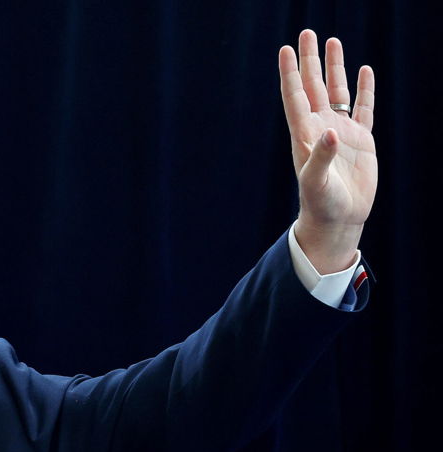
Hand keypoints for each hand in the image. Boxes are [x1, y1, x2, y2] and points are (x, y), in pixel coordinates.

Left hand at [279, 30, 376, 272]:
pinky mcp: (360, 140)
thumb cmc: (321, 204)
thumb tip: (330, 131)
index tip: (285, 50)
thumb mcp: (316, 182)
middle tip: (306, 33)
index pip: (295, 97)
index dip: (290, 73)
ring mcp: (340, 132)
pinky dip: (363, 90)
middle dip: (310, 61)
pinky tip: (364, 71)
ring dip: (334, 68)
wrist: (338, 220)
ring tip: (332, 42)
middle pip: (313, 87)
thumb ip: (320, 157)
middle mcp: (320, 128)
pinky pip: (362, 108)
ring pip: (336, 92)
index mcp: (304, 135)